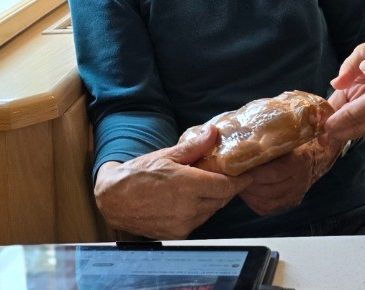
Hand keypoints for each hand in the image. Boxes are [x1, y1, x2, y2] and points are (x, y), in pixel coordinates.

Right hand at [94, 124, 252, 238]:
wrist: (114, 199)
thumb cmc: (140, 173)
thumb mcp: (168, 154)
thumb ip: (194, 146)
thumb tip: (214, 131)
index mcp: (188, 186)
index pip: (226, 187)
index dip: (240, 181)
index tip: (249, 174)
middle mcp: (188, 209)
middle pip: (221, 199)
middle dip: (227, 187)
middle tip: (229, 174)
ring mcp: (183, 224)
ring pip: (211, 210)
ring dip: (214, 198)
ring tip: (208, 183)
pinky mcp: (177, 233)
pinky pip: (198, 220)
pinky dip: (201, 209)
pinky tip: (194, 197)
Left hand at [239, 137, 343, 215]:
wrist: (316, 156)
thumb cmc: (296, 141)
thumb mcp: (287, 134)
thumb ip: (270, 136)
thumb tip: (246, 132)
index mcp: (299, 161)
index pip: (274, 173)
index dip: (254, 172)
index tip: (238, 167)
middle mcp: (299, 181)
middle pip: (268, 189)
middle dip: (247, 184)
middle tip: (232, 176)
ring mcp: (295, 195)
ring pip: (266, 201)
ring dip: (248, 194)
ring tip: (237, 183)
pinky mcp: (289, 204)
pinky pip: (267, 209)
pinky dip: (253, 202)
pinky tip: (246, 192)